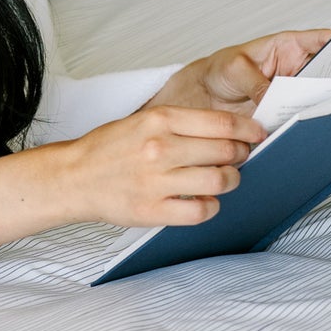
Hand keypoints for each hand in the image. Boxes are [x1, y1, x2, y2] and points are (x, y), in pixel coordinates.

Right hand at [56, 105, 266, 228]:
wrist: (73, 177)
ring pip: (220, 180)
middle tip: (238, 157)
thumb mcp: (142, 120)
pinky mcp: (152, 210)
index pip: (221, 123)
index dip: (247, 129)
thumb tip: (227, 131)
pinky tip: (205, 200)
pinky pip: (201, 210)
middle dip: (240, 155)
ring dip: (230, 180)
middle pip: (226, 151)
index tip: (257, 134)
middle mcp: (159, 148)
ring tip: (223, 179)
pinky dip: (211, 206)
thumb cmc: (108, 149)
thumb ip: (181, 124)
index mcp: (158, 120)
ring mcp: (156, 181)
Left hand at [149, 28, 330, 117]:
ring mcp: (293, 93)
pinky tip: (310, 131)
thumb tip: (273, 101)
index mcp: (288, 46)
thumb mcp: (235, 69)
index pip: (323, 40)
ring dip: (325, 106)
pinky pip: (302, 118)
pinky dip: (307, 125)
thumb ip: (256, 83)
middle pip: (329, 73)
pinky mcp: (286, 114)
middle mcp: (296, 69)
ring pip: (318, 98)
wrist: (204, 96)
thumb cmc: (220, 70)